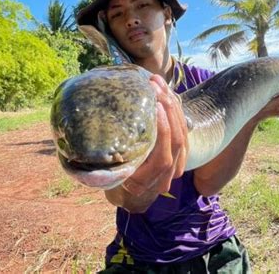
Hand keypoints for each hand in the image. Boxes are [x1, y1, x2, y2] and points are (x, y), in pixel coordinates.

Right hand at [121, 74, 187, 196]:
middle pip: (177, 140)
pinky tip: (167, 94)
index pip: (163, 156)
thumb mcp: (112, 172)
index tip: (155, 106)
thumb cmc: (116, 179)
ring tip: (160, 85)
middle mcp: (167, 175)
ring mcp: (177, 165)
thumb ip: (116, 158)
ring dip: (173, 106)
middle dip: (169, 110)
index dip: (163, 130)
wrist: (131, 192)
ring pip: (183, 133)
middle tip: (156, 86)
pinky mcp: (182, 153)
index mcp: (148, 181)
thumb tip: (94, 130)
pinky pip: (184, 129)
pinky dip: (177, 111)